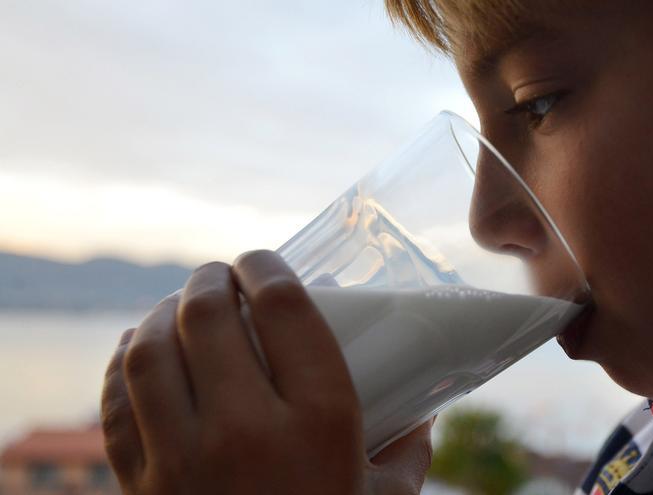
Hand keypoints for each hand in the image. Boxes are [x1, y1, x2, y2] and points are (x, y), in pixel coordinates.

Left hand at [101, 250, 432, 493]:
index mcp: (320, 425)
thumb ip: (410, 447)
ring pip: (151, 351)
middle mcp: (247, 432)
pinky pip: (116, 403)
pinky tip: (139, 351)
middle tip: (220, 274)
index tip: (263, 260)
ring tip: (177, 303)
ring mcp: (184, 460)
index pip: (286, 311)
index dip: (268, 267)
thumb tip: (424, 404)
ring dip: (159, 313)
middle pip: (210, 317)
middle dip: (211, 280)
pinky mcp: (144, 486)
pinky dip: (122, 365)